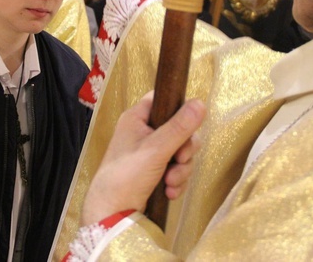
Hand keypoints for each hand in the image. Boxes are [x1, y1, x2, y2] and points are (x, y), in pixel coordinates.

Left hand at [81, 92, 205, 224]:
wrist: (112, 213)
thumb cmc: (127, 174)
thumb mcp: (156, 149)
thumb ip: (180, 127)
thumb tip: (201, 102)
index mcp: (137, 118)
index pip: (163, 100)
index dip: (179, 109)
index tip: (189, 124)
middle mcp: (143, 132)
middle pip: (179, 129)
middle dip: (184, 150)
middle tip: (180, 159)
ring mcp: (149, 153)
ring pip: (180, 153)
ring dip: (180, 170)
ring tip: (170, 183)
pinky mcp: (154, 172)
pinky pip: (176, 170)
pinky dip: (176, 181)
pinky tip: (169, 192)